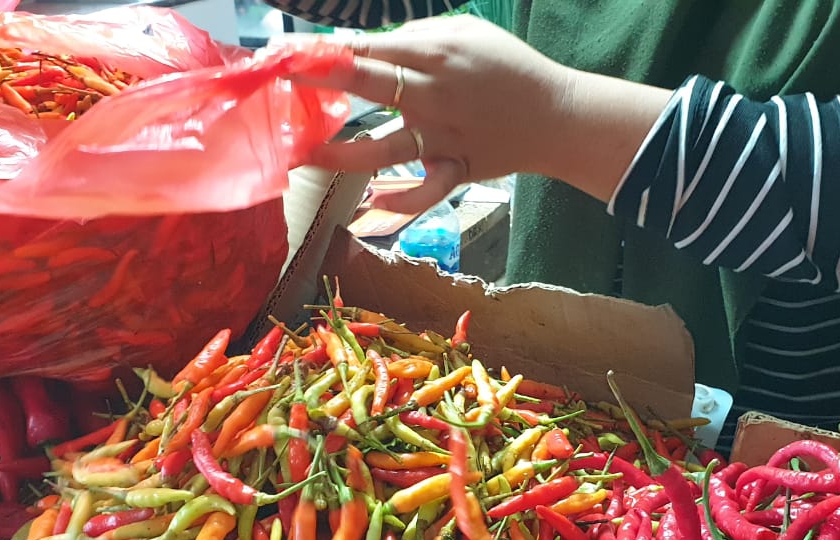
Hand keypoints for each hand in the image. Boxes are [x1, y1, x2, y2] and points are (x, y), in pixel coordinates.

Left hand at [291, 15, 573, 212]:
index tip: (288, 52)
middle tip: (280, 83)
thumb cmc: (509, 68)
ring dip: (341, 154)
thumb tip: (366, 48)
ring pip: (384, 149)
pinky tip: (372, 206)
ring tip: (305, 157)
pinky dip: (400, 203)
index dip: (326, 49)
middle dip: (320, 80)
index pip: (370, 47)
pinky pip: (424, 192)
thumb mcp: (468, 32)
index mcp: (436, 54)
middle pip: (368, 84)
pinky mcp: (456, 170)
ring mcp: (443, 138)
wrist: (559, 115)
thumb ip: (416, 38)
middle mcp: (434, 95)